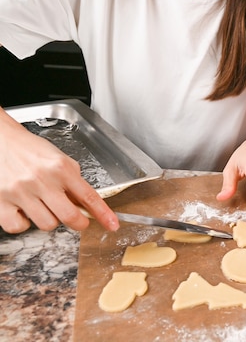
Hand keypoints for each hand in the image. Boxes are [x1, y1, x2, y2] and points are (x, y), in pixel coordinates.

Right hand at [0, 113, 118, 232]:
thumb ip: (73, 180)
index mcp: (60, 168)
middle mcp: (41, 180)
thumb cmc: (30, 150)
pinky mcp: (1, 202)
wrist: (0, 140)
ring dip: (49, 219)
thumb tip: (86, 205)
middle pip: (69, 216)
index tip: (113, 225)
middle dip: (78, 222)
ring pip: (47, 224)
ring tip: (42, 205)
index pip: (89, 196)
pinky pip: (19, 227)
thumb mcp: (59, 159)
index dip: (103, 214)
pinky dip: (23, 223)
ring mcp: (20, 192)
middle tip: (76, 219)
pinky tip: (24, 210)